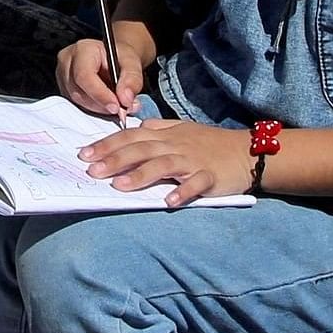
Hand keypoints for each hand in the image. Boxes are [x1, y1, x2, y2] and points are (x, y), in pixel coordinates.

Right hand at [56, 25, 150, 120]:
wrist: (114, 60)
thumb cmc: (119, 58)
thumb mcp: (132, 62)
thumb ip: (132, 79)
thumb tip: (126, 99)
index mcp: (82, 49)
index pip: (84, 76)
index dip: (100, 94)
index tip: (116, 106)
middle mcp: (67, 62)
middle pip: (78, 92)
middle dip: (101, 104)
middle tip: (121, 109)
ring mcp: (62, 77)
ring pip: (76, 101)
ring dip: (98, 108)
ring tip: (116, 105)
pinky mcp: (64, 90)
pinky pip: (76, 105)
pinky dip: (93, 109)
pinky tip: (105, 104)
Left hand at [82, 121, 253, 208]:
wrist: (247, 151)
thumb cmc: (210, 143)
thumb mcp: (182, 130)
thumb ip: (157, 130)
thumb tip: (132, 130)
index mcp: (167, 135)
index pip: (131, 137)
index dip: (107, 144)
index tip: (84, 154)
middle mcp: (176, 145)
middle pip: (142, 150)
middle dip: (115, 160)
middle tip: (92, 171)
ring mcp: (193, 160)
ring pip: (164, 165)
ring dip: (141, 175)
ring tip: (120, 187)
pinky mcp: (210, 176)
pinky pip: (195, 184)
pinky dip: (182, 192)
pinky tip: (168, 202)